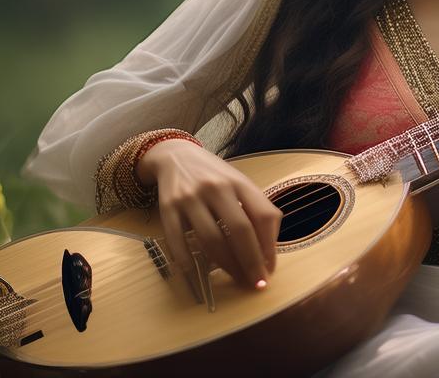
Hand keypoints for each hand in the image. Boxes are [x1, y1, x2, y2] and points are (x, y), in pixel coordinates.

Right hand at [137, 139, 281, 288]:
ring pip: (212, 239)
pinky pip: (178, 240)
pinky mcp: (168, 207)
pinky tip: (197, 275)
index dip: (270, 246)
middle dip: (251, 262)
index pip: (263, 215)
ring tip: (236, 279)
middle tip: (256, 283)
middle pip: (239, 230)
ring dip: (226, 265)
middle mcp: (216, 187)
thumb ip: (255, 209)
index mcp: (239, 182)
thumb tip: (268, 250)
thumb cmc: (215, 176)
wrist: (176, 156)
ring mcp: (190, 197)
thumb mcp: (239, 183)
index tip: (270, 268)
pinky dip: (188, 261)